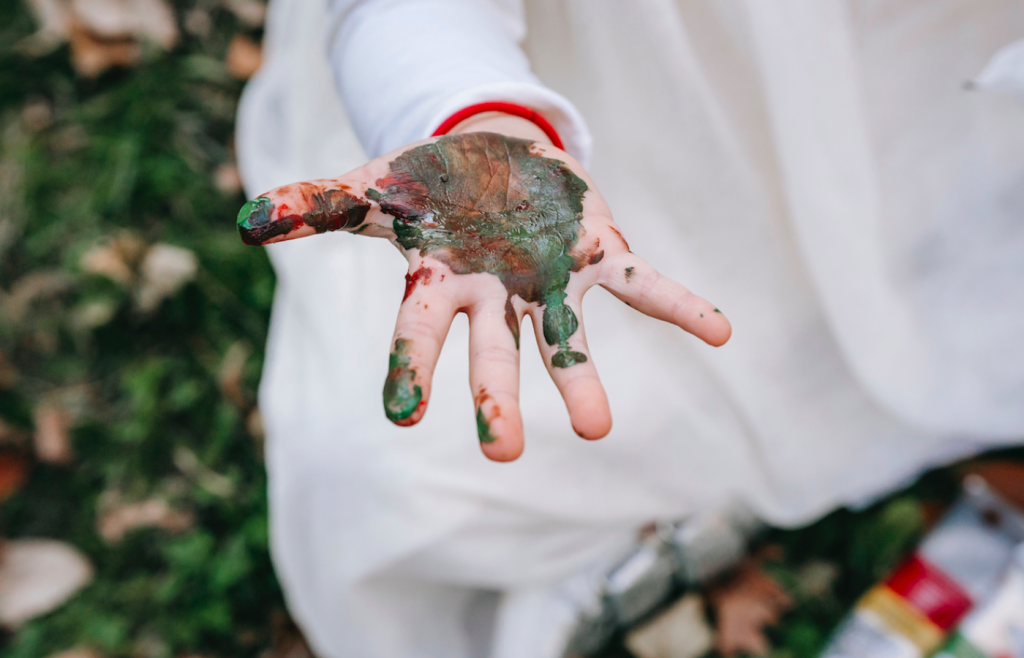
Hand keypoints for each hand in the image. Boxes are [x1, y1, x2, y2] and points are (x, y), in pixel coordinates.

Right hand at [236, 118, 730, 460]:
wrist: (492, 161)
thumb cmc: (432, 187)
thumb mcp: (375, 187)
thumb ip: (320, 206)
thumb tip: (249, 222)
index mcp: (441, 287)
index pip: (418, 336)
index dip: (410, 370)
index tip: (402, 415)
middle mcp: (496, 299)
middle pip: (495, 356)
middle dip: (497, 400)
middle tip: (505, 452)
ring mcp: (550, 281)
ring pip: (565, 335)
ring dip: (581, 377)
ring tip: (598, 427)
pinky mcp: (598, 255)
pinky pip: (644, 285)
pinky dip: (680, 308)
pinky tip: (720, 334)